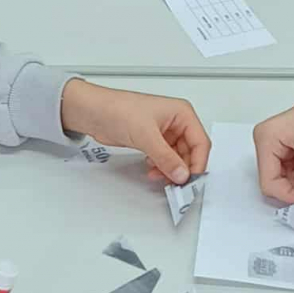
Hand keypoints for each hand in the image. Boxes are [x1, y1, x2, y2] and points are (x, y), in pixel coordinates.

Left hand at [61, 80, 211, 183]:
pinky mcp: (152, 140)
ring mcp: (164, 132)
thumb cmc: (117, 109)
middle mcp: (176, 121)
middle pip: (190, 151)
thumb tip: (181, 174)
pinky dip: (160, 166)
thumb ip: (166, 157)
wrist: (93, 112)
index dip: (197, 163)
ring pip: (177, 157)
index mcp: (182, 113)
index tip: (190, 179)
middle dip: (182, 168)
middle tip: (176, 183)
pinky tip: (152, 170)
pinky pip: (164, 158)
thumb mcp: (146, 135)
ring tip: (160, 176)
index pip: (200, 142)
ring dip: (170, 169)